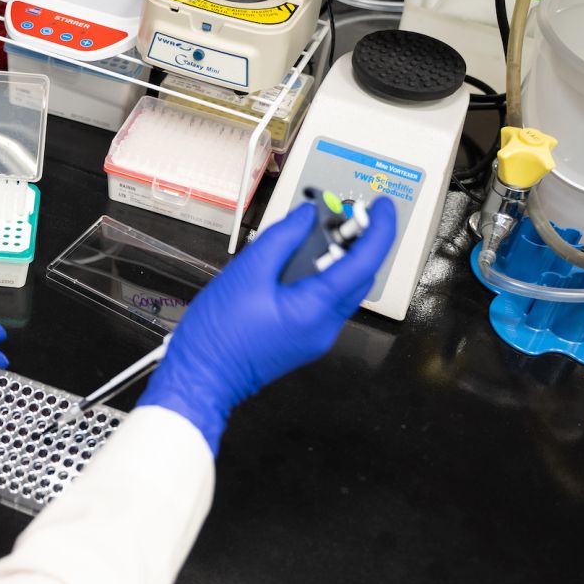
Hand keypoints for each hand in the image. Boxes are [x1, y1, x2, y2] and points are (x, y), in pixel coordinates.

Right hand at [137, 198, 396, 452]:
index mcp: (315, 311)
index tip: (382, 206)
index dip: (379, 229)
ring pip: (341, 289)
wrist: (201, 376)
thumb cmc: (217, 335)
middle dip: (357, 241)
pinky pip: (323, 301)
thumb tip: (306, 218)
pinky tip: (296, 261)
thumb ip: (282, 239)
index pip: (364, 264)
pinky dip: (319, 276)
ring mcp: (315, 336)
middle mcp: (324, 327)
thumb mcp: (247, 273)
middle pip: (357, 277)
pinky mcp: (302, 338)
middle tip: (343, 213)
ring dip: (335, 258)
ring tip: (314, 232)